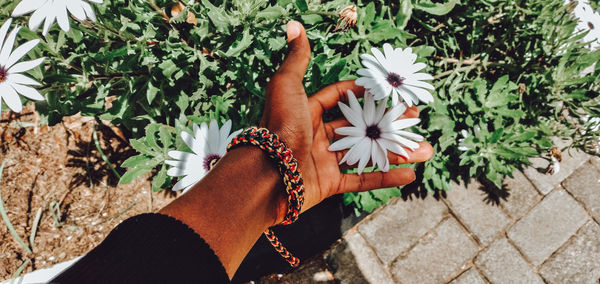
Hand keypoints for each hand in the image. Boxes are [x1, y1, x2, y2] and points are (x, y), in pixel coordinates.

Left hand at [261, 21, 433, 221]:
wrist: (267, 176)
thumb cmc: (277, 127)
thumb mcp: (286, 87)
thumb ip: (296, 59)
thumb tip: (294, 25)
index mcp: (307, 112)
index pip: (340, 98)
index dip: (364, 93)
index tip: (389, 91)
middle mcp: (317, 135)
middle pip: (360, 127)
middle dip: (390, 124)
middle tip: (416, 119)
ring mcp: (324, 161)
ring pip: (367, 154)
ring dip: (397, 152)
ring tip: (424, 150)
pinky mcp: (329, 184)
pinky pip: (362, 180)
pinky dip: (385, 178)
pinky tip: (409, 175)